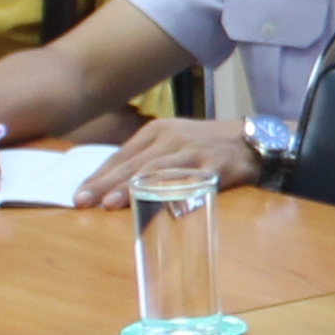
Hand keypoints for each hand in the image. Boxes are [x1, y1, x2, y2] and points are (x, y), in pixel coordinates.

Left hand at [82, 114, 259, 206]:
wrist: (254, 140)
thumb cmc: (208, 145)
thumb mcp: (174, 143)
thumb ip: (148, 159)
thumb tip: (113, 185)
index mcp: (157, 131)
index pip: (121, 155)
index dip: (99, 176)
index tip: (79, 194)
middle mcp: (172, 138)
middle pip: (133, 164)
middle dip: (105, 184)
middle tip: (83, 201)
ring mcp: (193, 152)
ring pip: (155, 171)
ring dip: (130, 188)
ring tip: (109, 204)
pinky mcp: (214, 167)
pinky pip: (189, 181)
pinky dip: (170, 193)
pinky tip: (155, 203)